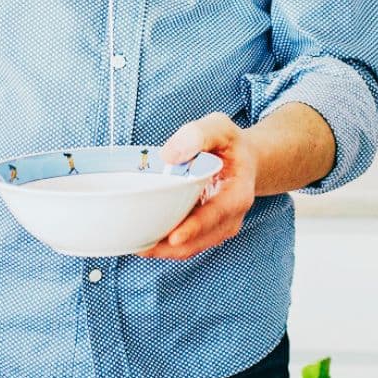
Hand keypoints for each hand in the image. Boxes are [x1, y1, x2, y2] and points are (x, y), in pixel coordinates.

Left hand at [138, 112, 258, 259]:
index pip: (217, 215)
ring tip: (134, 244)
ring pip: (189, 248)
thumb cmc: (229, 145)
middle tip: (137, 245)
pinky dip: (163, 245)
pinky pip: (184, 245)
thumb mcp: (220, 128)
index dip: (194, 228)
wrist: (243, 160)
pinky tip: (143, 239)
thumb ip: (198, 135)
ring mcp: (217, 229)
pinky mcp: (204, 233)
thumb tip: (170, 155)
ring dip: (162, 249)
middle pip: (198, 240)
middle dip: (168, 247)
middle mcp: (231, 218)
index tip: (174, 237)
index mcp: (238, 194)